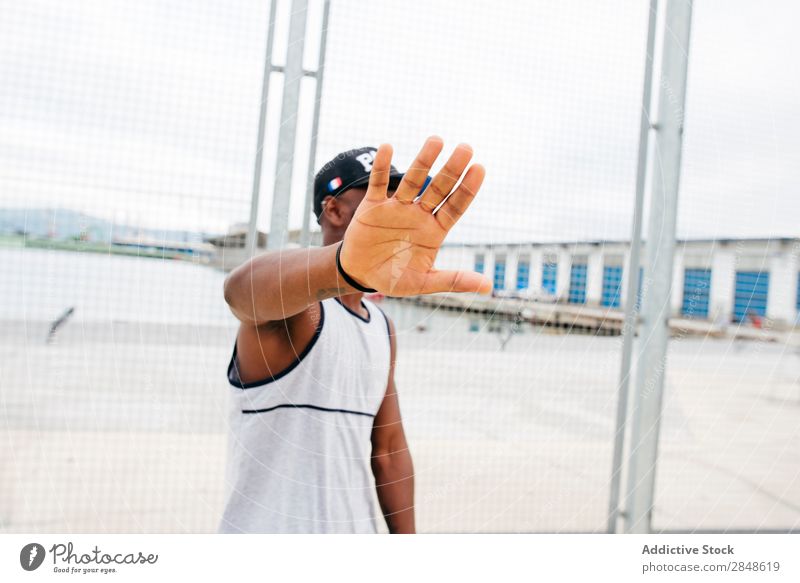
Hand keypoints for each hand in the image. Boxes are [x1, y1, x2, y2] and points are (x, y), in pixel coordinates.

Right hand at [339, 137, 491, 295]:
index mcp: (434, 230)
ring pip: (412, 180)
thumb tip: (489, 287)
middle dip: (452, 169)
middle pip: (439, 188)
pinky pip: (377, 183)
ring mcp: (396, 207)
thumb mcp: (424, 283)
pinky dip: (381, 167)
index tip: (480, 168)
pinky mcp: (372, 205)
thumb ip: (454, 281)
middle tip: (466, 148)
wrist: (360, 274)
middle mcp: (418, 214)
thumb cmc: (394, 279)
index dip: (467, 189)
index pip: (455, 206)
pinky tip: (388, 147)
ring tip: (436, 140)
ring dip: (424, 161)